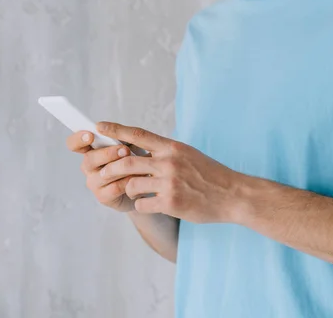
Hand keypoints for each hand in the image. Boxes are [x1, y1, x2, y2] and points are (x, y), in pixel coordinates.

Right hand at [66, 131, 136, 211]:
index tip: (90, 135)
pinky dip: (128, 181)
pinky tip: (139, 176)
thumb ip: (120, 137)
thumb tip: (116, 130)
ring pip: (103, 174)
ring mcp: (94, 183)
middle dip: (107, 153)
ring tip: (136, 162)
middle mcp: (89, 167)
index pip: (74, 144)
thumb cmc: (134, 161)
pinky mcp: (103, 197)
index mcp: (91, 150)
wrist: (143, 185)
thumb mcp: (129, 145)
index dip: (78, 139)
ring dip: (120, 167)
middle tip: (125, 150)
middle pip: (89, 159)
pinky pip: (114, 188)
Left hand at [96, 122, 242, 223]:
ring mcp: (170, 182)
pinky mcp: (171, 202)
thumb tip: (142, 150)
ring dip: (129, 189)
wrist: (233, 194)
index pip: (138, 134)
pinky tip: (150, 204)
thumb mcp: (189, 154)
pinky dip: (141, 205)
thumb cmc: (211, 175)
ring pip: (131, 184)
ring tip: (136, 192)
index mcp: (173, 147)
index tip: (99, 126)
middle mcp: (169, 162)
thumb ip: (167, 152)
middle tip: (105, 173)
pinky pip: (142, 204)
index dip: (116, 130)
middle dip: (111, 168)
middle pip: (127, 161)